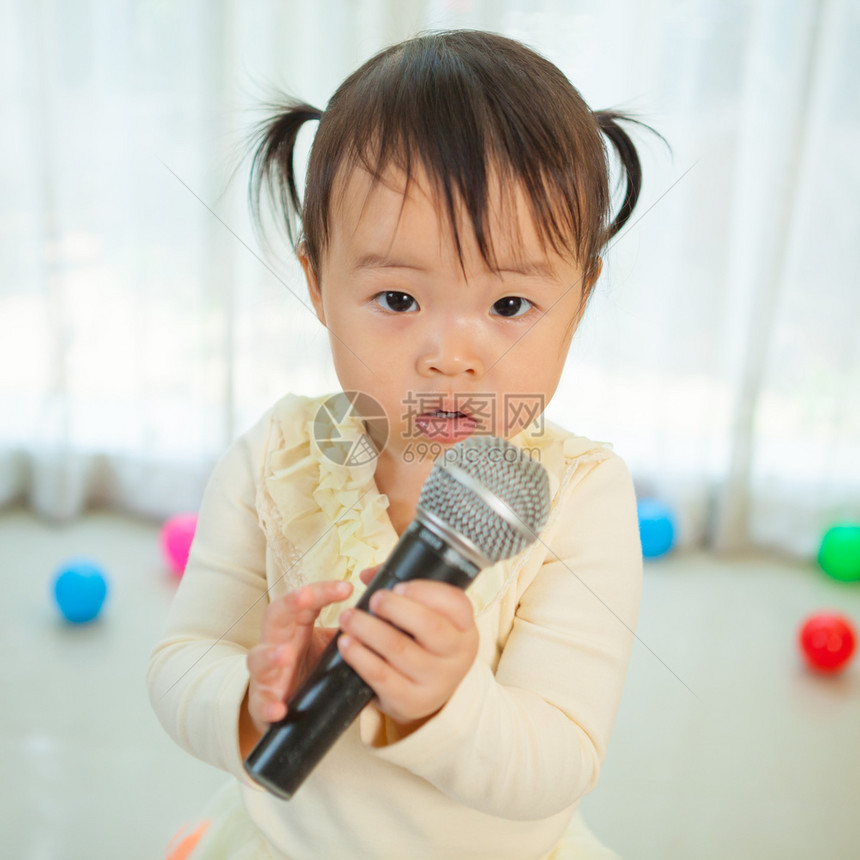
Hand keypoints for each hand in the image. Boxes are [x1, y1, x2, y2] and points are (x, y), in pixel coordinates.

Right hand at [243, 580, 352, 740]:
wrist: (284, 703)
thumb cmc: (310, 666)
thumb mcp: (330, 644)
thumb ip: (351, 631)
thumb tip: (387, 616)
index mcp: (294, 625)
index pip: (305, 600)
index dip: (322, 590)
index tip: (348, 587)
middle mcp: (276, 642)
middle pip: (276, 615)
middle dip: (289, 604)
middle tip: (304, 597)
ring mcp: (266, 672)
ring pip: (259, 658)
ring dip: (271, 655)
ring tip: (284, 654)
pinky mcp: (261, 702)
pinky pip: (260, 703)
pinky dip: (267, 705)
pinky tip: (279, 709)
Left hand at [336, 567, 478, 728]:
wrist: (425, 693)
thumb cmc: (422, 642)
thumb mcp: (428, 617)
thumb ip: (403, 589)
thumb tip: (369, 575)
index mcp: (464, 629)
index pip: (456, 604)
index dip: (427, 592)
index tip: (398, 586)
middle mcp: (457, 656)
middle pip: (429, 626)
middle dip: (395, 608)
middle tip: (373, 599)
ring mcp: (435, 682)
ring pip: (399, 649)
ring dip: (368, 629)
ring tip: (348, 617)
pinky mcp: (410, 702)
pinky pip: (381, 676)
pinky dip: (359, 657)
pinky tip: (346, 643)